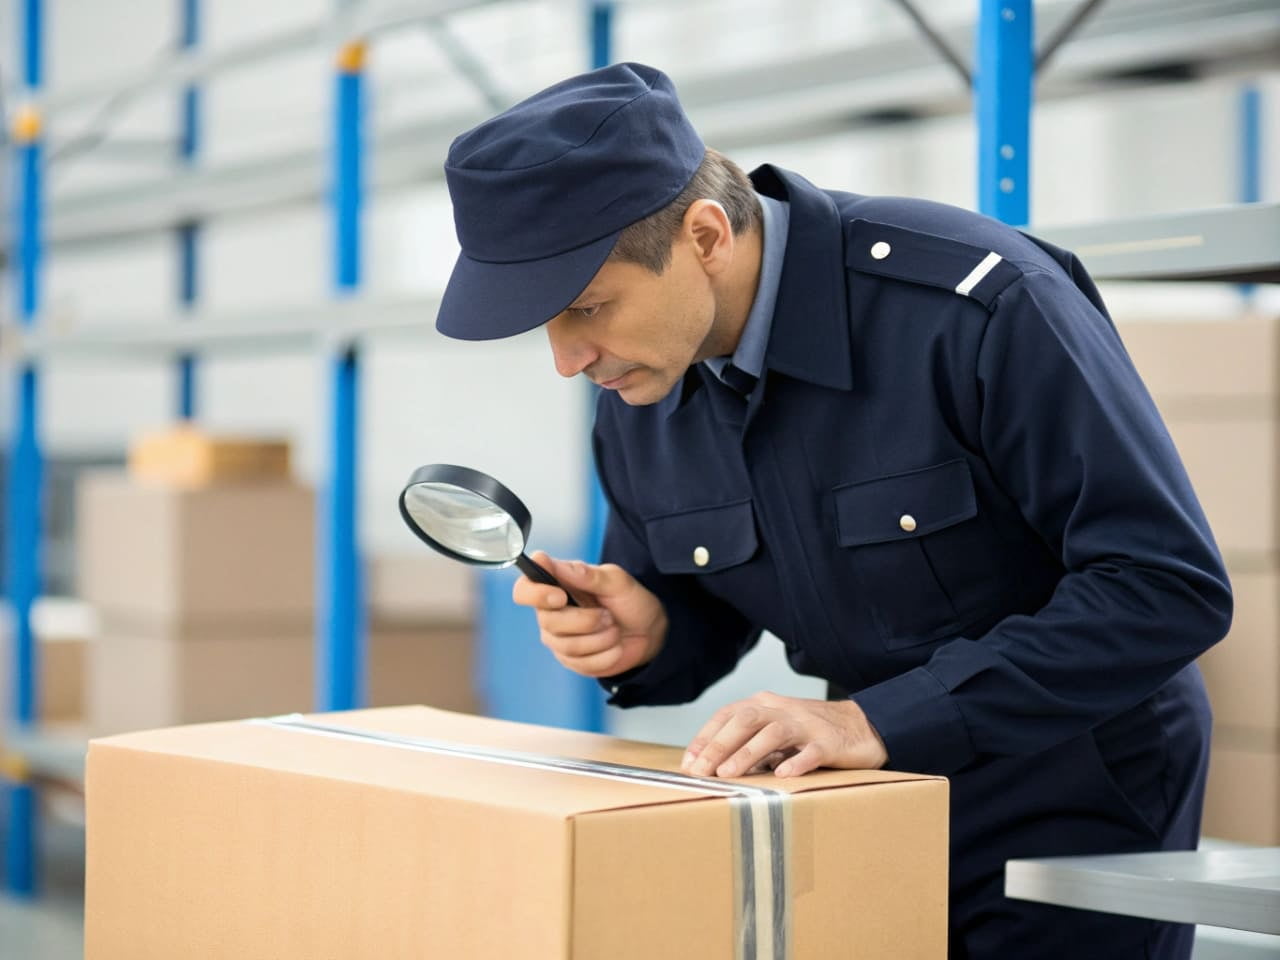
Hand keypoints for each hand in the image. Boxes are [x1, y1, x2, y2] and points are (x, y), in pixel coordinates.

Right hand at [511, 551, 667, 677]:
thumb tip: (552, 562)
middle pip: (548, 622)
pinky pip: (582, 664)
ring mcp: (559, 639)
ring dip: (600, 638)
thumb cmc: (630, 600)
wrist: (649, 631)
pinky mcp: (571, 661)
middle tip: (608, 615)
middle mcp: (551, 612)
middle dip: (585, 620)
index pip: (524, 589)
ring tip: (614, 629)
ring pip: (567, 646)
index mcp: (557, 585)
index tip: (560, 596)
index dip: (535, 594)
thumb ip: (586, 573)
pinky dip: (606, 655)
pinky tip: (615, 646)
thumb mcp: (617, 581)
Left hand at [681, 691, 888, 778]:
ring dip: (748, 752)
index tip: (688, 763)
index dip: (705, 737)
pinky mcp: (830, 743)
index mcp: (765, 705)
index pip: (727, 715)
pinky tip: (783, 775)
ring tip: (728, 773)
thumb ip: (748, 744)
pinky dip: (797, 761)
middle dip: (719, 745)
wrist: (862, 726)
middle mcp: (782, 710)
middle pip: (745, 720)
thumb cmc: (809, 733)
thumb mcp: (775, 733)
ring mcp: (807, 725)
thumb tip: (713, 768)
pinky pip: (812, 751)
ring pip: (773, 732)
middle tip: (701, 771)